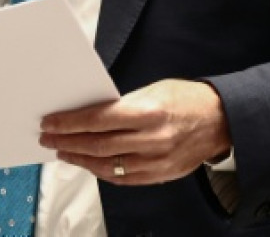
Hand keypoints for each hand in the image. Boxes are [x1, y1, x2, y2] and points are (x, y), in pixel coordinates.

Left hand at [39, 79, 230, 185]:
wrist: (221, 121)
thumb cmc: (186, 99)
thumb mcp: (152, 91)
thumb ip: (122, 105)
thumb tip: (87, 114)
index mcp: (148, 112)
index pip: (97, 120)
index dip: (69, 123)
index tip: (50, 122)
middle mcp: (152, 139)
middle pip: (98, 145)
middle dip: (67, 142)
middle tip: (48, 138)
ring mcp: (157, 161)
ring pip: (108, 166)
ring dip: (80, 160)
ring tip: (63, 152)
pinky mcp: (161, 175)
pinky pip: (124, 179)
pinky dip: (102, 172)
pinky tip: (89, 164)